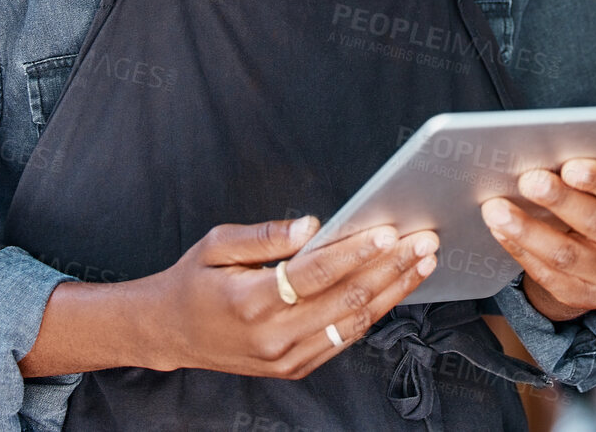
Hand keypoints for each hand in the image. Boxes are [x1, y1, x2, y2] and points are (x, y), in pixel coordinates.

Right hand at [141, 216, 438, 377]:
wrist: (170, 333)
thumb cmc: (194, 281)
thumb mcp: (216, 244)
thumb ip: (264, 235)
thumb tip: (311, 226)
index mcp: (250, 300)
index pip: (315, 274)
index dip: (355, 252)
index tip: (389, 230)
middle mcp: (271, 336)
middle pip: (346, 299)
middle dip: (391, 268)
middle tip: (425, 241)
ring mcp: (285, 358)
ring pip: (353, 323)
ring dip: (394, 291)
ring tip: (423, 262)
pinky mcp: (294, 368)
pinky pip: (343, 340)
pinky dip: (374, 314)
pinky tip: (396, 289)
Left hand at [481, 159, 595, 322]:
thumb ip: (587, 171)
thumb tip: (542, 154)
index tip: (569, 167)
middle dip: (559, 200)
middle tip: (527, 180)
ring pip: (567, 255)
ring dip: (527, 230)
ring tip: (496, 209)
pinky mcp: (587, 296)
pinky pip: (548, 275)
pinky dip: (520, 250)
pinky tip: (499, 231)